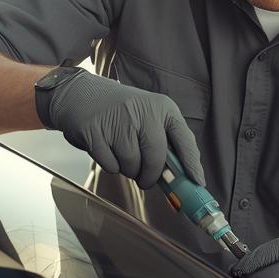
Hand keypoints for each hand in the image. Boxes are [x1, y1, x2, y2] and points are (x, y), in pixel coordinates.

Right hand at [45, 72, 205, 188]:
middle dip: (150, 176)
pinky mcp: (96, 132)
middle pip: (155, 158)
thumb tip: (179, 178)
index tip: (197, 182)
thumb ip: (163, 141)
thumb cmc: (120, 113)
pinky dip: (110, 165)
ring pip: (132, 165)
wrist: (81, 95)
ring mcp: (118, 121)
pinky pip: (111, 166)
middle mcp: (142, 111)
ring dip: (128, 170)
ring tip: (121, 153)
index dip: (192, 163)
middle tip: (145, 180)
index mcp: (161, 107)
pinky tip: (106, 149)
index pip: (184, 139)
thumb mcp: (147, 116)